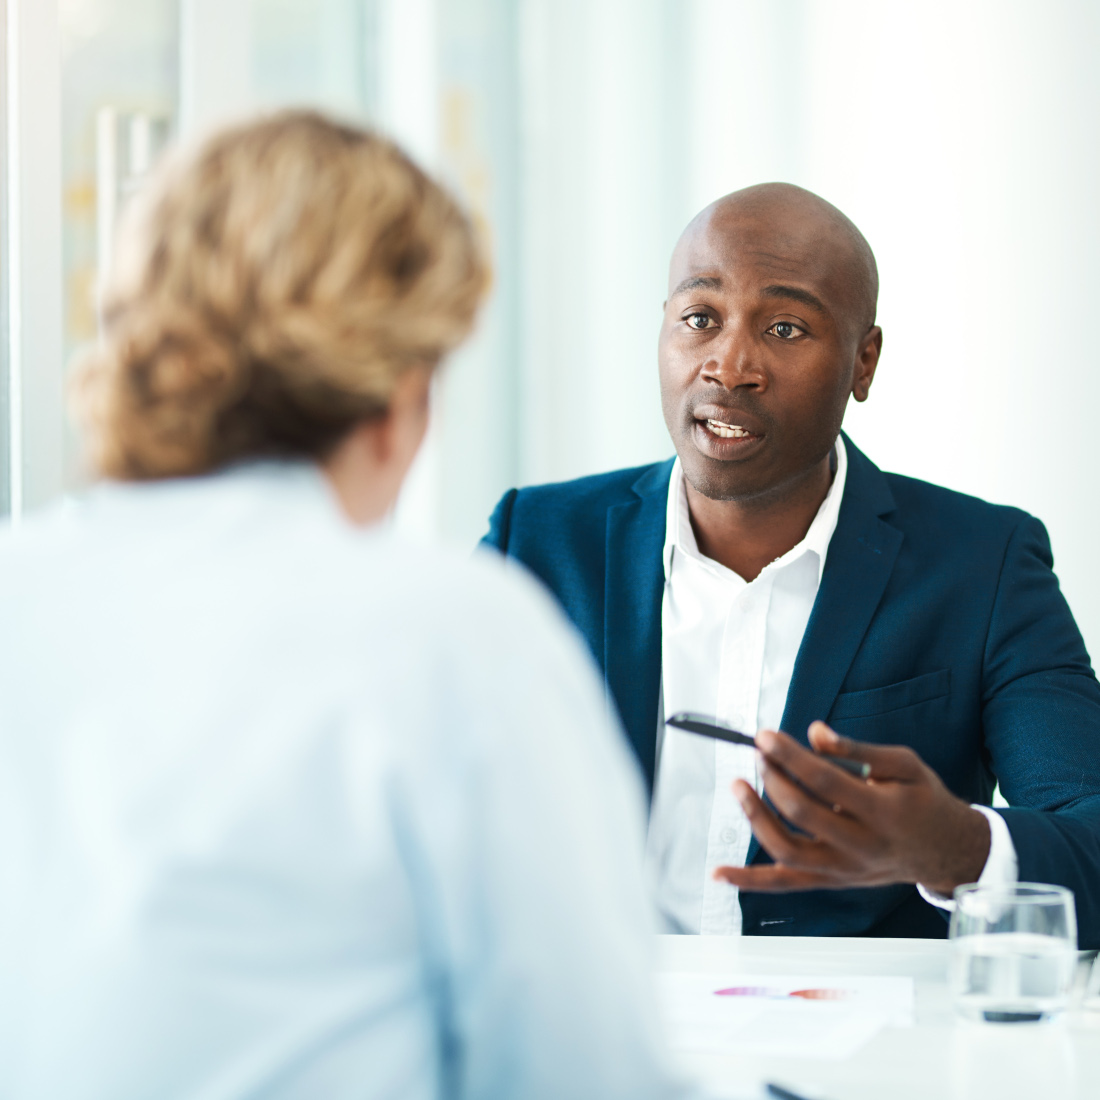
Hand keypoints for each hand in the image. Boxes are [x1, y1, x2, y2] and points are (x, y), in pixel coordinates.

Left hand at [713, 722, 990, 895]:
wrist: (946, 852)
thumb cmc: (923, 801)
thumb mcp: (904, 766)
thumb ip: (857, 750)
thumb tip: (813, 732)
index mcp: (883, 812)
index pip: (825, 781)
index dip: (790, 756)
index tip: (765, 736)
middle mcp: (861, 846)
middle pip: (802, 813)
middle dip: (773, 779)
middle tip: (759, 753)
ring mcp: (843, 870)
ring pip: (787, 850)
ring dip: (756, 817)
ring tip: (739, 786)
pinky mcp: (830, 881)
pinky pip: (783, 884)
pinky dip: (748, 880)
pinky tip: (717, 872)